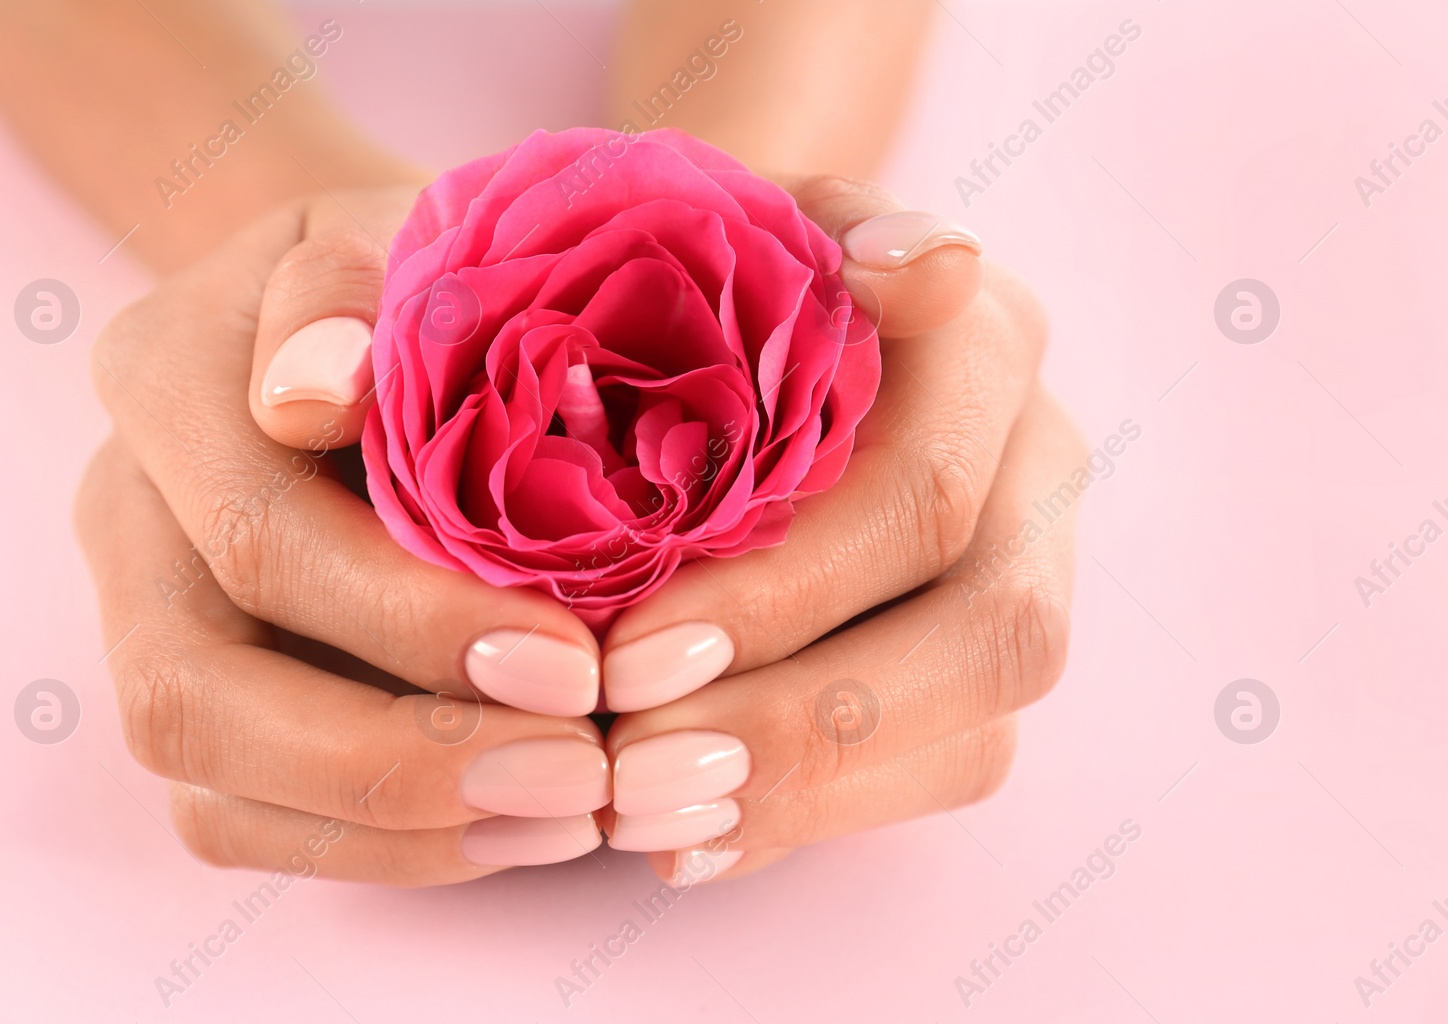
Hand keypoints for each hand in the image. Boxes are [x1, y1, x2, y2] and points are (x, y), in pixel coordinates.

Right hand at [78, 187, 624, 884]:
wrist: (377, 309)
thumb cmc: (421, 267)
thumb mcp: (408, 231)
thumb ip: (356, 289)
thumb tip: (310, 389)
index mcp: (164, 379)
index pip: (257, 535)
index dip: (411, 620)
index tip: (578, 662)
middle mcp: (126, 511)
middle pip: (196, 693)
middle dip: (401, 759)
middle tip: (583, 775)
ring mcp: (143, 618)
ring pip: (211, 786)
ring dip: (403, 828)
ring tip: (573, 813)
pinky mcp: (194, 700)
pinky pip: (246, 822)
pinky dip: (387, 851)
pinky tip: (520, 828)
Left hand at [590, 178, 1078, 880]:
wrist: (750, 312)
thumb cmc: (718, 276)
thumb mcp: (753, 231)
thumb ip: (834, 231)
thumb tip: (925, 268)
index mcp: (989, 342)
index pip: (918, 490)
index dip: (782, 590)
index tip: (626, 655)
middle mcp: (1044, 461)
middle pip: (986, 629)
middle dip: (798, 713)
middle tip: (627, 764)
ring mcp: (1036, 570)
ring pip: (980, 724)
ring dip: (806, 787)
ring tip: (643, 817)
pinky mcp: (994, 668)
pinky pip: (946, 771)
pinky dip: (811, 816)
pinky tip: (690, 840)